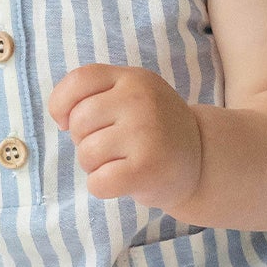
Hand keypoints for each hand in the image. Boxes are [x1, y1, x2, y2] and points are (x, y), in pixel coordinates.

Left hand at [47, 63, 202, 212]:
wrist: (204, 160)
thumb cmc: (152, 130)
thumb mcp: (132, 96)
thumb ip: (97, 95)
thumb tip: (62, 118)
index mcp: (133, 79)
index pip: (79, 81)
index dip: (62, 104)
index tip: (68, 121)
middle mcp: (141, 100)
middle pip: (79, 122)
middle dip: (84, 141)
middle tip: (112, 147)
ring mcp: (145, 133)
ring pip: (86, 153)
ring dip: (95, 166)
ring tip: (122, 162)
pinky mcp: (147, 168)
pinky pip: (98, 182)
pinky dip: (102, 187)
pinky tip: (124, 181)